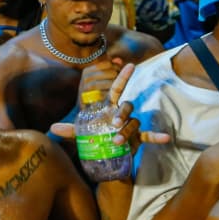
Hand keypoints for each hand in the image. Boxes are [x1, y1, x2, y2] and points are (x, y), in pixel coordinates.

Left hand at [50, 63, 171, 149]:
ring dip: (126, 131)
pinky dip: (157, 136)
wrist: (104, 155)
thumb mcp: (80, 134)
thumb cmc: (94, 137)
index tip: (130, 64)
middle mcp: (121, 114)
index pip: (117, 88)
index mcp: (109, 107)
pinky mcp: (137, 138)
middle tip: (114, 123)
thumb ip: (69, 130)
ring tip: (116, 142)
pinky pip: (148, 136)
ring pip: (133, 123)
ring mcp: (131, 126)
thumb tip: (52, 128)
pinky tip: (166, 138)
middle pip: (127, 106)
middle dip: (122, 113)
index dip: (123, 76)